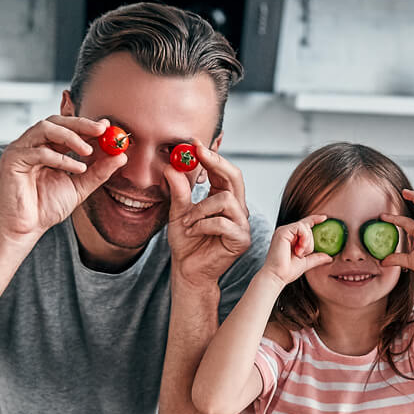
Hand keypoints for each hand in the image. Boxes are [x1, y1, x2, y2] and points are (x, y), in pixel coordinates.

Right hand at [0, 116, 127, 240]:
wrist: (28, 227)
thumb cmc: (48, 207)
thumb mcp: (81, 186)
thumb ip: (99, 171)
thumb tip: (121, 157)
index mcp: (47, 147)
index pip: (66, 127)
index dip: (86, 125)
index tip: (107, 126)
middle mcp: (32, 144)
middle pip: (56, 121)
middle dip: (80, 124)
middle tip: (101, 130)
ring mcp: (20, 150)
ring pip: (45, 128)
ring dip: (70, 137)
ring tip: (88, 151)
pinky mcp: (12, 160)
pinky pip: (38, 152)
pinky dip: (61, 158)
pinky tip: (77, 168)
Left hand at [166, 141, 253, 286]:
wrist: (188, 271)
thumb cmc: (186, 243)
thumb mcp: (178, 213)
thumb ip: (178, 192)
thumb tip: (171, 167)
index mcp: (224, 198)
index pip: (223, 171)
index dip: (212, 155)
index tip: (195, 143)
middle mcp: (237, 208)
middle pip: (235, 177)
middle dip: (216, 163)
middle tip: (197, 154)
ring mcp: (242, 224)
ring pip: (226, 199)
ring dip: (201, 208)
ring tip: (187, 221)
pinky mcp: (241, 239)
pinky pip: (223, 222)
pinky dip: (203, 224)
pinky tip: (193, 232)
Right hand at [260, 214, 334, 285]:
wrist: (277, 276)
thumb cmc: (287, 271)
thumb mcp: (306, 263)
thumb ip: (317, 258)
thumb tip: (329, 257)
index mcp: (290, 237)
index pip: (304, 224)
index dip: (314, 219)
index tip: (325, 218)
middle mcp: (286, 232)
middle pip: (307, 227)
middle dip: (309, 243)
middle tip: (301, 254)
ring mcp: (283, 231)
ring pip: (305, 227)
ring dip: (307, 242)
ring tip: (299, 253)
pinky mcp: (283, 231)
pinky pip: (300, 227)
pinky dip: (304, 238)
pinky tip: (299, 249)